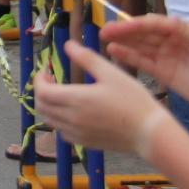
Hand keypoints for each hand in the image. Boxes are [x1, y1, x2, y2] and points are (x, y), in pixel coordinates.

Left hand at [32, 42, 171, 154]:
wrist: (149, 133)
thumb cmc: (133, 100)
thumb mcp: (111, 73)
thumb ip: (86, 58)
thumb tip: (67, 44)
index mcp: (75, 100)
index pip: (42, 92)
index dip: (38, 79)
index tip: (47, 70)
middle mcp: (71, 119)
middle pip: (41, 106)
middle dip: (41, 91)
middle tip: (52, 80)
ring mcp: (77, 133)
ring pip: (50, 120)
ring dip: (48, 106)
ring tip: (61, 94)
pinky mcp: (85, 143)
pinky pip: (62, 132)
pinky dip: (59, 121)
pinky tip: (72, 113)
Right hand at [99, 15, 188, 110]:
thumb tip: (172, 20)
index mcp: (181, 31)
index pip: (154, 24)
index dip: (136, 24)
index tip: (119, 26)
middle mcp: (170, 41)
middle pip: (144, 33)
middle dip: (124, 31)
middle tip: (104, 30)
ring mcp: (165, 56)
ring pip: (140, 46)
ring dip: (123, 42)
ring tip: (104, 38)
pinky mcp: (162, 71)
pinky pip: (142, 61)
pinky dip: (128, 56)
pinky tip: (114, 51)